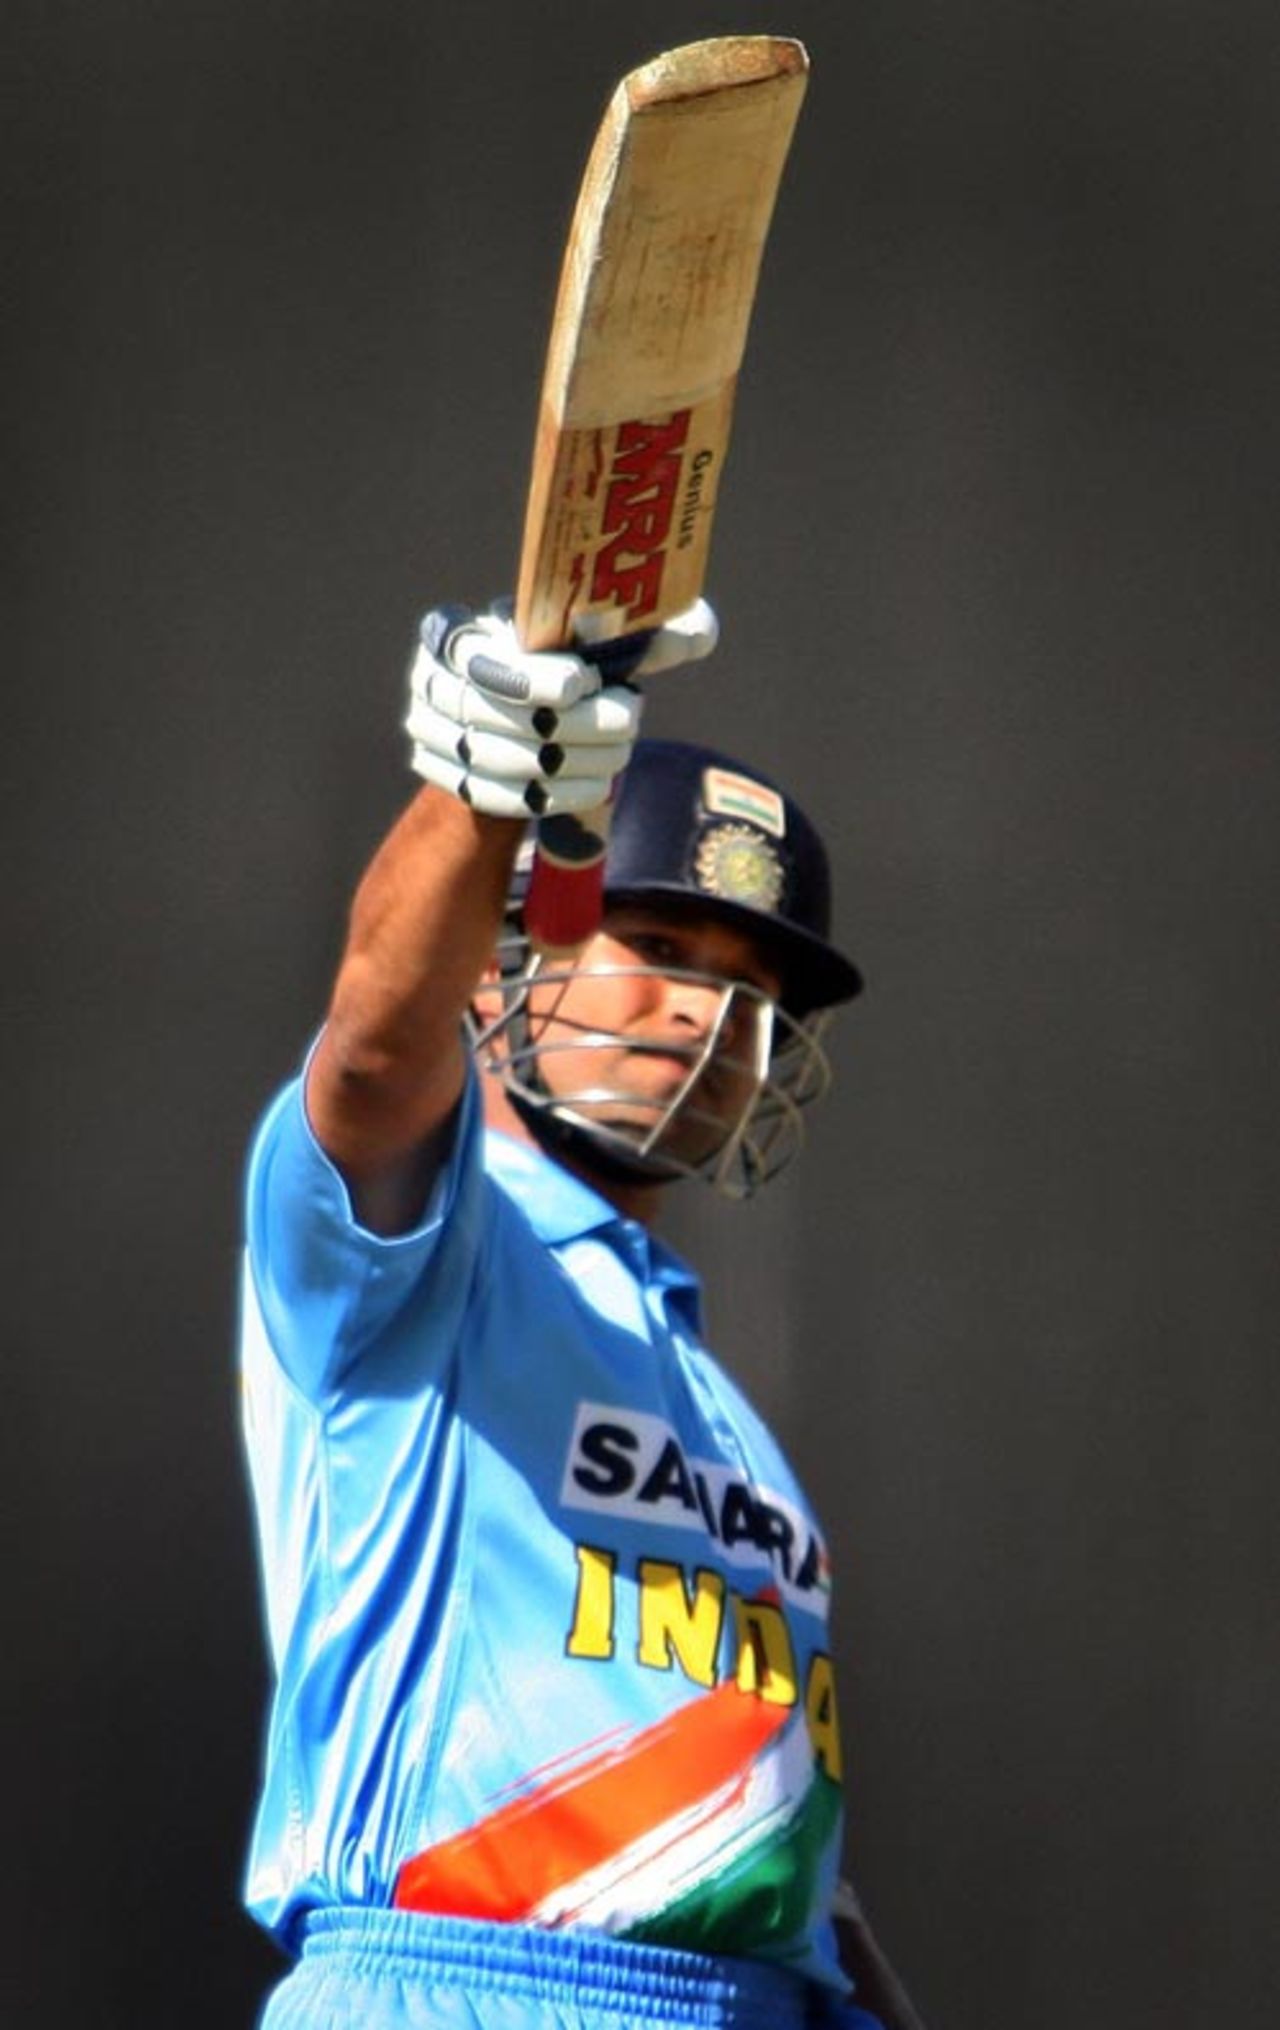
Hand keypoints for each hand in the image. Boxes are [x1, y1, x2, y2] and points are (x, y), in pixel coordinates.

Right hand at [405, 599, 716, 818]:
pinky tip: (598, 784)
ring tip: (620, 752)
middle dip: (576, 722)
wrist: (507, 733)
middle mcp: (430, 684)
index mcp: (452, 636)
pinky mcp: (450, 783)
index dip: (532, 675)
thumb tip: (703, 630)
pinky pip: (507, 798)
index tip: (582, 682)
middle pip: (506, 715)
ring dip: (576, 760)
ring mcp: (432, 738)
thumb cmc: (556, 676)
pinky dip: (558, 794)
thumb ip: (635, 636)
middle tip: (629, 719)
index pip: (481, 656)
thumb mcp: (584, 649)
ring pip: (511, 759)